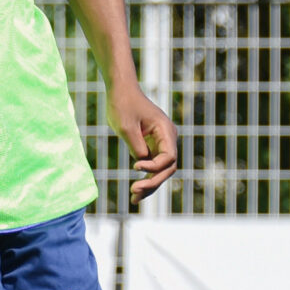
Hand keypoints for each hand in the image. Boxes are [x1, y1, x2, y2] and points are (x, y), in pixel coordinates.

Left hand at [112, 85, 179, 205]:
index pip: (168, 158)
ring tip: (134, 199)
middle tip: (134, 193)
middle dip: (153, 182)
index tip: (134, 167)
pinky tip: (135, 192)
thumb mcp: (126, 127)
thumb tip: (143, 164)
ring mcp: (162, 142)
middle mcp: (168, 138)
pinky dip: (146, 178)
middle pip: (167, 168)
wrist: (121, 89)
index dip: (154, 167)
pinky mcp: (153, 145)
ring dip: (150, 185)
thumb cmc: (122, 104)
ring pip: (161, 170)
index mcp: (166, 130)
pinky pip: (153, 165)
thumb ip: (137, 147)